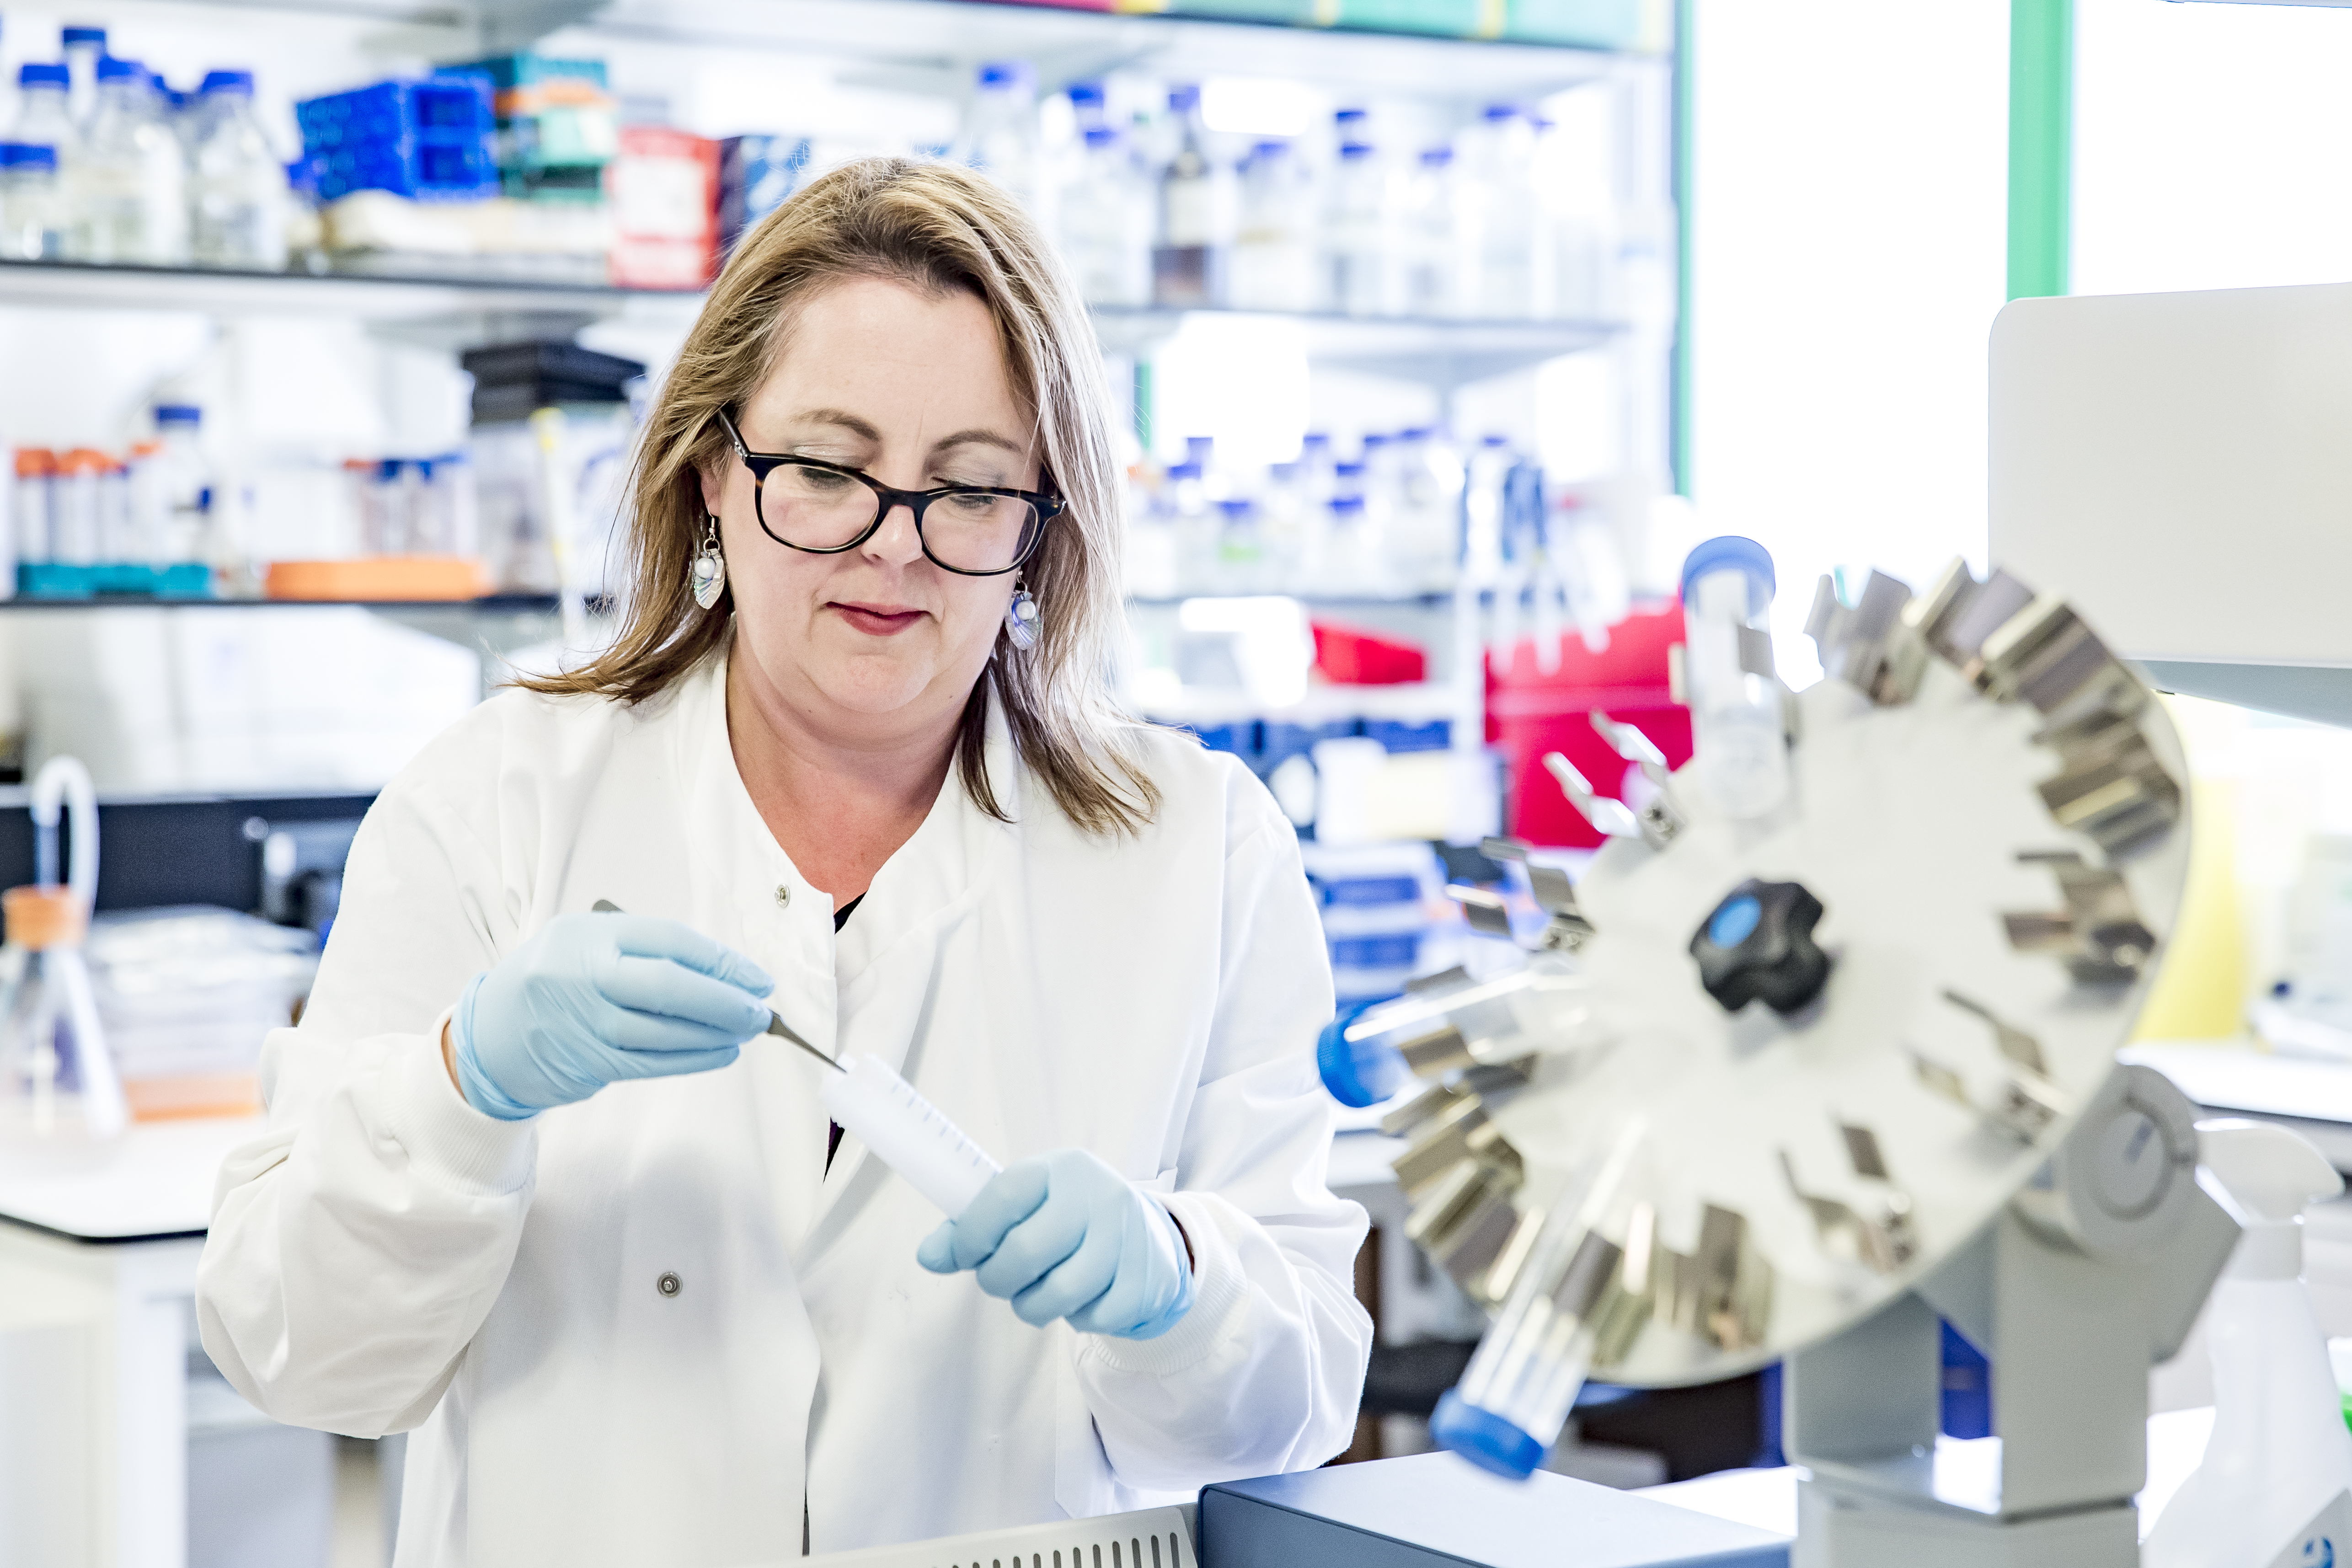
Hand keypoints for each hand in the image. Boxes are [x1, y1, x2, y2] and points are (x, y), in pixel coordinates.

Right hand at [450, 913, 773, 1119]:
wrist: (488, 1035)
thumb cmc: (551, 981)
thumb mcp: (584, 943)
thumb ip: (642, 950)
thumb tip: (720, 971)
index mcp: (587, 935)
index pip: (670, 941)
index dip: (721, 961)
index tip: (756, 977)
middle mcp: (583, 975)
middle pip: (670, 986)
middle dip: (725, 999)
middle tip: (760, 1010)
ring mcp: (582, 1022)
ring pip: (664, 1031)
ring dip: (715, 1034)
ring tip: (747, 1031)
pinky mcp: (586, 1062)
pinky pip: (651, 1063)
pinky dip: (692, 1059)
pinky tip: (720, 1053)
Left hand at [917, 1149, 1194, 1339]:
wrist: (1151, 1236)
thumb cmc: (1072, 1218)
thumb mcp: (1027, 1204)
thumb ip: (973, 1227)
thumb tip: (928, 1256)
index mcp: (1061, 1169)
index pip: (1001, 1198)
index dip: (970, 1236)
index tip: (966, 1254)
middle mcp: (1098, 1196)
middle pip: (1024, 1253)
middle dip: (998, 1279)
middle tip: (1001, 1279)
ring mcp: (1126, 1239)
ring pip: (1056, 1295)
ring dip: (1032, 1305)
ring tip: (1037, 1292)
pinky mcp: (1144, 1282)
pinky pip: (1092, 1318)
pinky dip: (1076, 1318)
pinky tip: (1081, 1297)